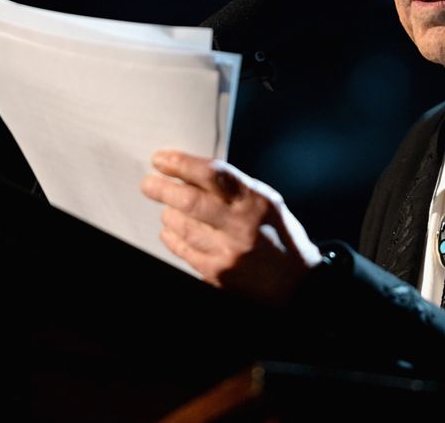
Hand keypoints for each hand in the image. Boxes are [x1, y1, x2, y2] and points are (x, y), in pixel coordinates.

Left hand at [140, 150, 321, 305]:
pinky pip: (182, 249)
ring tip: (170, 209)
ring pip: (181, 225)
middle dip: (161, 188)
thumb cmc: (279, 237)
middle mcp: (240, 225)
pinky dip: (172, 236)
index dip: (180, 163)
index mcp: (254, 201)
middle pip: (189, 200)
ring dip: (169, 213)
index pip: (211, 174)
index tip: (161, 160)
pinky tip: (173, 230)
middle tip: (149, 184)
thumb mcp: (267, 202)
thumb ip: (234, 188)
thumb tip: (191, 174)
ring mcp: (226, 252)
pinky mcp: (215, 273)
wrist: (295, 284)